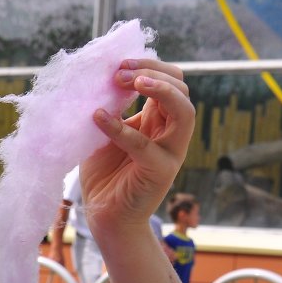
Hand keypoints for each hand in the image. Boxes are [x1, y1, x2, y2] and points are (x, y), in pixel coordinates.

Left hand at [80, 60, 193, 231]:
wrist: (105, 218)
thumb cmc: (104, 177)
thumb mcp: (103, 135)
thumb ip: (109, 110)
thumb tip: (100, 81)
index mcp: (159, 120)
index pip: (169, 80)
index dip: (148, 66)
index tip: (117, 64)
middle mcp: (170, 133)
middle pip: (181, 88)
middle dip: (152, 72)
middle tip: (118, 72)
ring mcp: (170, 153)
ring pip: (184, 110)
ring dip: (160, 90)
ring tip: (130, 82)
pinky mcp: (159, 172)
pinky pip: (144, 145)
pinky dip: (119, 128)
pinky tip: (97, 118)